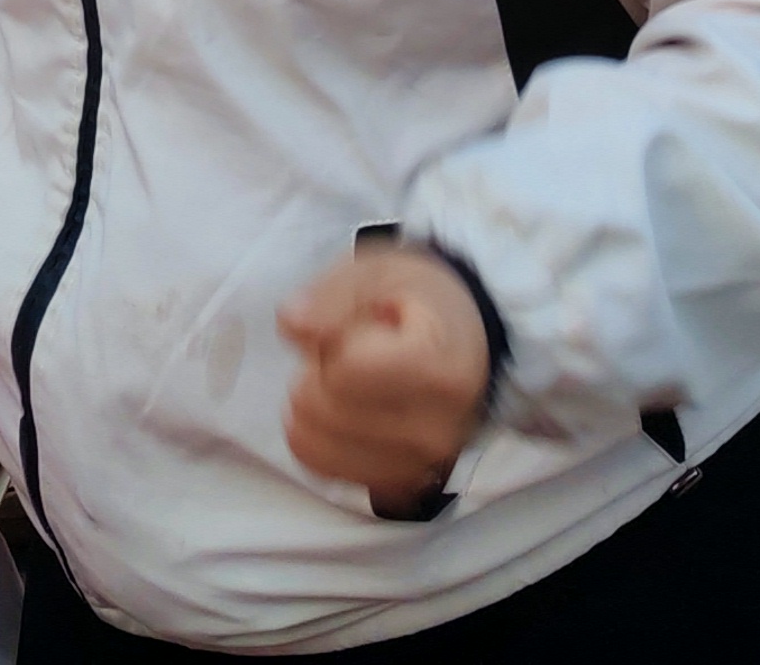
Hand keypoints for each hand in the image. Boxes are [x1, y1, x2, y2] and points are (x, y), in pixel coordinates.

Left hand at [279, 243, 490, 502]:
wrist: (467, 344)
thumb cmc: (420, 302)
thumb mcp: (379, 271)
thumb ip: (333, 295)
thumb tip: (292, 325)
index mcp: (439, 368)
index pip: (344, 371)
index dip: (332, 341)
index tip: (360, 328)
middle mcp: (435, 430)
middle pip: (323, 409)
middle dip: (319, 373)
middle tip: (354, 353)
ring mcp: (419, 467)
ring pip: (315, 444)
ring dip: (317, 407)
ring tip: (355, 382)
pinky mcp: (399, 487)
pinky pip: (324, 470)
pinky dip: (321, 438)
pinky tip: (350, 412)